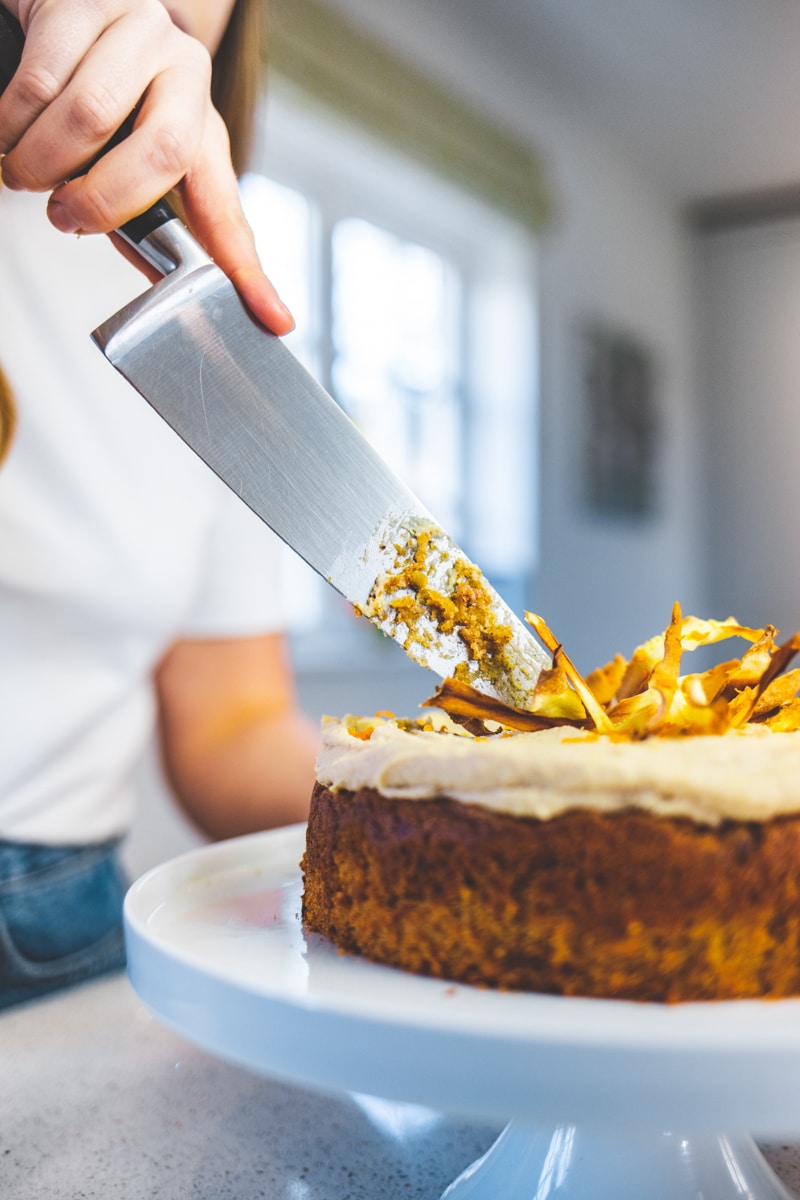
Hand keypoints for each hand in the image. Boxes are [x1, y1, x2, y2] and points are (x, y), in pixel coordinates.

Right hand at [0, 0, 292, 332]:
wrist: (58, 7)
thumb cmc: (92, 95)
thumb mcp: (124, 160)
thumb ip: (141, 219)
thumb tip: (168, 289)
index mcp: (200, 125)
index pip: (225, 208)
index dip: (248, 269)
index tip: (274, 319)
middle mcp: (183, 72)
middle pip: (161, 154)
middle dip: (101, 201)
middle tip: (63, 215)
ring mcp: (138, 29)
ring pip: (88, 118)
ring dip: (39, 161)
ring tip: (25, 169)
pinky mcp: (81, 3)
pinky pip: (40, 83)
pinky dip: (10, 123)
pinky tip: (10, 130)